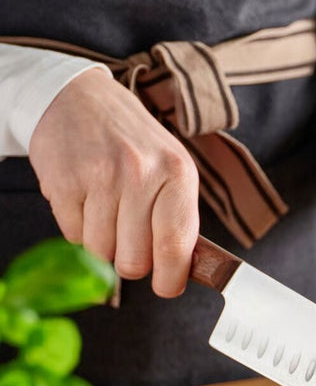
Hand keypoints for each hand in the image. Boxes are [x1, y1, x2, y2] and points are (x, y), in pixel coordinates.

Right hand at [29, 67, 199, 296]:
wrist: (79, 98)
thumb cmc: (135, 143)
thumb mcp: (173, 170)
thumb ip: (180, 220)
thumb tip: (182, 271)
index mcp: (177, 173)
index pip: (176, 247)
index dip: (170, 279)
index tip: (167, 287)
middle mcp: (140, 174)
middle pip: (134, 261)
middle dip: (132, 260)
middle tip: (131, 238)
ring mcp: (100, 177)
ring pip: (101, 252)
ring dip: (104, 242)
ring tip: (108, 209)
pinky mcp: (64, 183)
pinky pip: (73, 236)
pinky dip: (80, 227)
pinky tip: (86, 199)